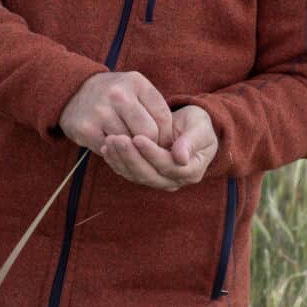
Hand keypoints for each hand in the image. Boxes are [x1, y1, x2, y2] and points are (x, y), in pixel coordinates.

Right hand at [58, 71, 172, 153]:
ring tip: (129, 147)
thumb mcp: (135, 90)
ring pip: (129, 144)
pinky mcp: (86, 128)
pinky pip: (110, 150)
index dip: (167, 135)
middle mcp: (118, 94)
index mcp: (136, 82)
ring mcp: (100, 111)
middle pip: (148, 133)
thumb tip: (172, 145)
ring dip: (131, 150)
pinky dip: (114, 153)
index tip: (164, 143)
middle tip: (148, 151)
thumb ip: (154, 110)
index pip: (162, 116)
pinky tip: (113, 147)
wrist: (73, 91)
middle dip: (151, 146)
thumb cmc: (114, 95)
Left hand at [101, 105, 217, 191]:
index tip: (137, 137)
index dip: (152, 153)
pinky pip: (128, 172)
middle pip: (149, 175)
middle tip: (117, 139)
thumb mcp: (199, 128)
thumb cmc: (197, 125)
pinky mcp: (145, 175)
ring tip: (110, 140)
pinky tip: (106, 148)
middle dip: (131, 157)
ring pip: (136, 175)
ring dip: (120, 159)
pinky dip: (116, 161)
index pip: (167, 165)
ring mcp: (158, 180)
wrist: (190, 127)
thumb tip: (181, 158)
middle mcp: (174, 181)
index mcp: (191, 171)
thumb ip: (190, 142)